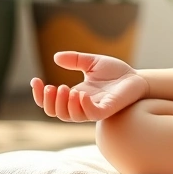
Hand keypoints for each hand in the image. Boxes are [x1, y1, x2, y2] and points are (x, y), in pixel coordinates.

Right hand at [31, 51, 148, 121]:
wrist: (137, 78)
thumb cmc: (116, 73)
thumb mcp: (92, 62)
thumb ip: (74, 60)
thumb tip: (55, 57)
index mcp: (75, 95)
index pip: (51, 103)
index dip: (39, 95)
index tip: (35, 80)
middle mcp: (81, 105)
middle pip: (56, 113)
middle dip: (49, 101)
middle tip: (52, 87)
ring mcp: (94, 108)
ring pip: (70, 116)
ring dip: (64, 104)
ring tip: (65, 88)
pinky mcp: (107, 109)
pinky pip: (91, 113)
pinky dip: (82, 106)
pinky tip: (80, 94)